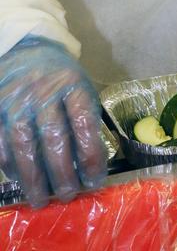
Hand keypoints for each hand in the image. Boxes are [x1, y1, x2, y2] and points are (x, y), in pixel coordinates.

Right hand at [0, 36, 105, 206]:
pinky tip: (19, 179)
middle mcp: (43, 93)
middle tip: (68, 196)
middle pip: (53, 139)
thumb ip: (86, 121)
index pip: (84, 124)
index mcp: (72, 85)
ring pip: (23, 145)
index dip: (90, 157)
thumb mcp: (82, 89)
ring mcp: (16, 101)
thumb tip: (90, 167)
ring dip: (33, 178)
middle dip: (62, 174)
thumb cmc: (61, 79)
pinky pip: (0, 144)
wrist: (27, 51)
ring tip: (41, 199)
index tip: (94, 181)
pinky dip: (9, 165)